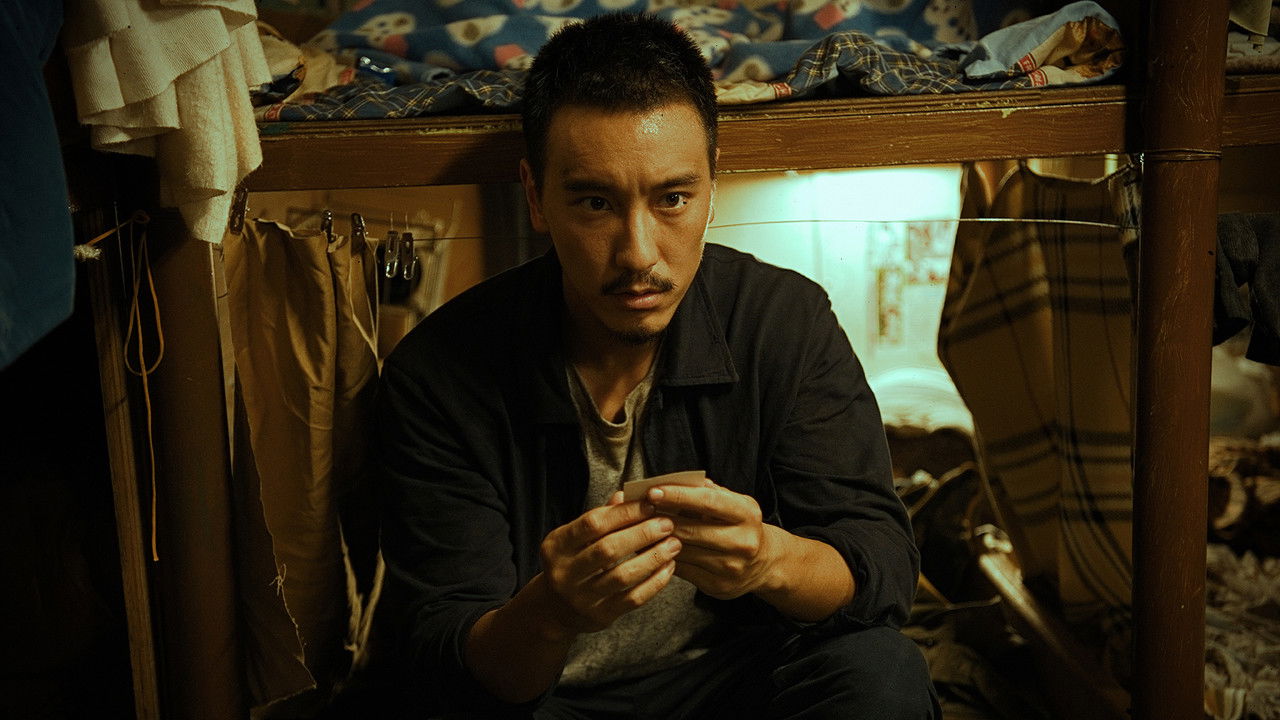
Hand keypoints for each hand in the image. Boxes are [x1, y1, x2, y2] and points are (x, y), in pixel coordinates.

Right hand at [537, 491, 682, 634]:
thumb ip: (601, 517)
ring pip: (623, 576)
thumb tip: (627, 494)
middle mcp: (564, 572)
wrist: (556, 610)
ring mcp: (581, 598)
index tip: (650, 505)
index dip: (624, 513)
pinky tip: (668, 567)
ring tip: (674, 544)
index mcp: (556, 545)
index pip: (593, 524)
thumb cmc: (572, 563)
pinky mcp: (599, 616)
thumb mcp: (575, 538)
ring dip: (653, 558)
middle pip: (608, 549)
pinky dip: (654, 582)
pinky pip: (632, 598)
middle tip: (667, 524)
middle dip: (642, 534)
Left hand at [646, 479, 780, 599]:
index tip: (652, 491)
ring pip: (682, 550)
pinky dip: (663, 556)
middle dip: (660, 518)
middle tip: (637, 509)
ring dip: (656, 539)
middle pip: (691, 529)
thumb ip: (707, 491)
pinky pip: (682, 569)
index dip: (678, 496)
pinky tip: (650, 547)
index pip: (707, 501)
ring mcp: (730, 567)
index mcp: (746, 514)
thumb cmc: (740, 525)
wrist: (763, 563)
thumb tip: (670, 482)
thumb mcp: (734, 503)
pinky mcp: (717, 586)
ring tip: (638, 527)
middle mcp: (742, 542)